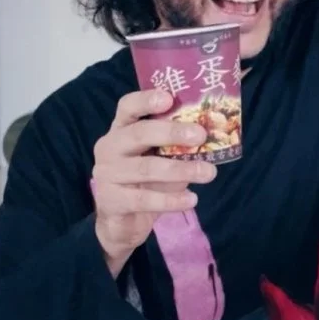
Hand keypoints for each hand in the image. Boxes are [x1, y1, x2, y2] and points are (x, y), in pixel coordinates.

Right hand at [92, 89, 216, 277]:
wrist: (121, 221)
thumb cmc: (144, 180)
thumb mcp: (158, 157)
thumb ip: (175, 145)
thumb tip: (211, 136)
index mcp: (121, 128)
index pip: (128, 106)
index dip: (146, 100)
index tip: (168, 98)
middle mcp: (110, 146)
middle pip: (138, 133)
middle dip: (172, 132)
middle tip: (201, 135)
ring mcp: (107, 173)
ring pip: (145, 168)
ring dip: (180, 170)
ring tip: (208, 173)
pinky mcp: (111, 200)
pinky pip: (144, 199)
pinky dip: (170, 200)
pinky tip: (191, 199)